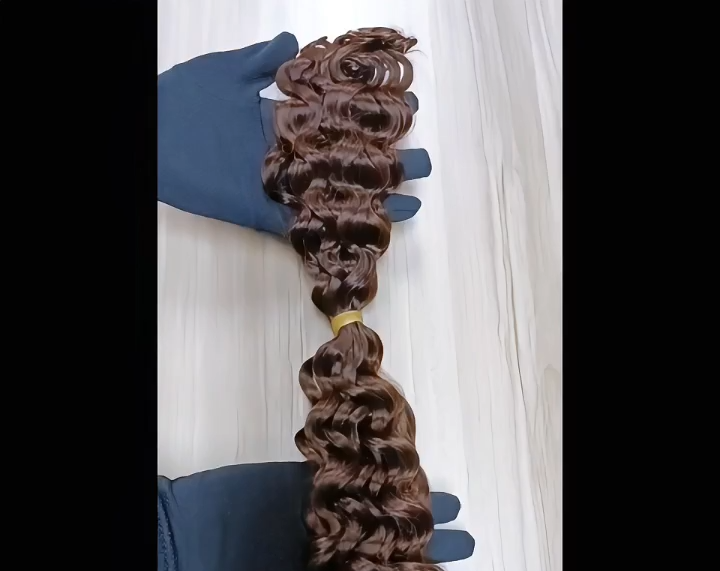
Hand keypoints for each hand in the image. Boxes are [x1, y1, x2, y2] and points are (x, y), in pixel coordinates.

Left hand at [158, 33, 431, 235]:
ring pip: (331, 195)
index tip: (407, 113)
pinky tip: (363, 228)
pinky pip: (299, 223)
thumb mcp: (227, 71)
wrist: (151, 134)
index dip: (371, 121)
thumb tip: (295, 45)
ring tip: (411, 200)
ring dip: (370, 200)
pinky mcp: (258, 210)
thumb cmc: (182, 99)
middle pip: (343, 161)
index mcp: (281, 120)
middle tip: (425, 163)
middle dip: (385, 164)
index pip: (338, 121)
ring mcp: (274, 184)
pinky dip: (331, 225)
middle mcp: (286, 155)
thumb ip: (262, 61)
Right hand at [158, 463, 472, 570]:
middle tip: (465, 537)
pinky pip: (342, 475)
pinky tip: (406, 467)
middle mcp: (326, 551)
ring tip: (450, 499)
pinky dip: (372, 471)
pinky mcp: (299, 484)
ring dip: (410, 503)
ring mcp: (316, 515)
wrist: (175, 548)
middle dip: (425, 542)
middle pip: (386, 545)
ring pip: (373, 508)